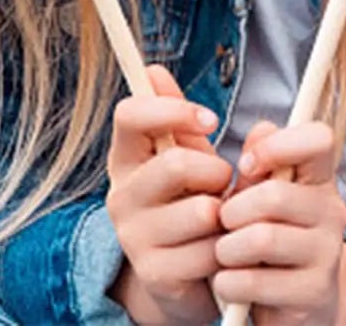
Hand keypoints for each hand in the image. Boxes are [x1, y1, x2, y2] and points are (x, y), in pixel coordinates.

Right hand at [106, 65, 232, 325]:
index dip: (173, 108)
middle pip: (176, 163)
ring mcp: (133, 237)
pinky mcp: (155, 274)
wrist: (184, 276)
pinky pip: (209, 252)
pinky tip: (219, 250)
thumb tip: (155, 69)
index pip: (129, 114)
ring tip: (221, 219)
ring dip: (225, 214)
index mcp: (126, 156)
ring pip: (201, 211)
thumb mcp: (190, 155)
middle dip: (215, 171)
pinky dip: (225, 249)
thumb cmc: (191, 201)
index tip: (212, 120)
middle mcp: (120, 195)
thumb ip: (181, 117)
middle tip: (223, 183)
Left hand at [212, 120, 345, 325]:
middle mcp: (332, 211)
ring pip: (262, 239)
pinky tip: (227, 283)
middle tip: (221, 224)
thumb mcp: (258, 195)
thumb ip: (258, 161)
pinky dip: (229, 282)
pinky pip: (256, 281)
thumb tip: (259, 130)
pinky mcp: (314, 293)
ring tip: (223, 254)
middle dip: (232, 211)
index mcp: (320, 178)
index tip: (246, 166)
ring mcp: (328, 254)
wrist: (291, 305)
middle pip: (274, 195)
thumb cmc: (266, 238)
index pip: (319, 138)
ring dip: (227, 248)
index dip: (277, 144)